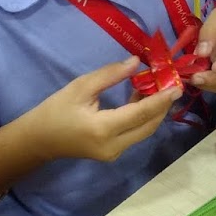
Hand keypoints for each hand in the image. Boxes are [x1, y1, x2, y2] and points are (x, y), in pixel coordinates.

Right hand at [27, 58, 178, 163]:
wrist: (38, 140)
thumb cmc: (56, 110)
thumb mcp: (81, 87)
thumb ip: (110, 75)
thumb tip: (136, 62)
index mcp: (103, 129)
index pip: (141, 113)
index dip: (161, 99)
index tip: (178, 86)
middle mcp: (113, 146)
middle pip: (148, 126)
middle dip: (162, 105)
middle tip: (172, 83)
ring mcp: (114, 153)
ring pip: (143, 131)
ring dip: (153, 111)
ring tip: (159, 86)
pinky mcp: (112, 153)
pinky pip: (134, 133)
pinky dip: (142, 117)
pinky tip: (142, 97)